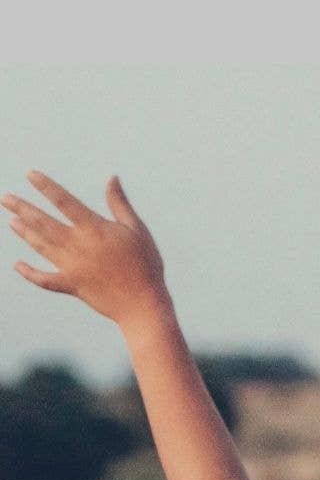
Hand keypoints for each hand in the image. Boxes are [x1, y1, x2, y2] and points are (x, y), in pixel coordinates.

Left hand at [2, 172, 169, 326]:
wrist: (144, 305)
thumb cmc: (146, 266)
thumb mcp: (137, 231)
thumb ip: (119, 204)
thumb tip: (112, 179)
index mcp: (94, 229)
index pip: (64, 201)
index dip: (46, 186)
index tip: (30, 175)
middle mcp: (78, 245)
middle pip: (43, 223)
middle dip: (22, 208)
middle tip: (5, 198)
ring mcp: (72, 266)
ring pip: (41, 245)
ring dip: (25, 233)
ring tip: (12, 222)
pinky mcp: (72, 286)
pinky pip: (44, 279)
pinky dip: (30, 273)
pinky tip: (18, 265)